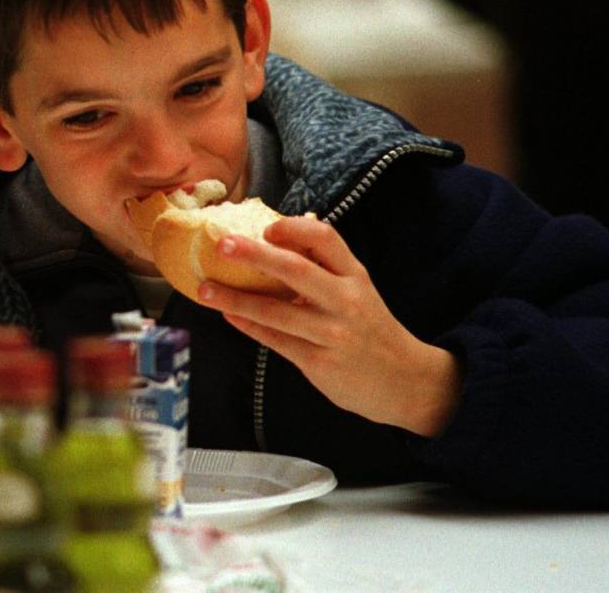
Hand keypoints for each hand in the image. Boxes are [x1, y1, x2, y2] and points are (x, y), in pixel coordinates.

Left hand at [196, 215, 461, 436]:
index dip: (293, 229)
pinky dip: (249, 326)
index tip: (266, 228)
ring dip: (236, 299)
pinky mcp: (319, 362)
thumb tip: (283, 230)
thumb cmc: (370, 328)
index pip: (325, 239)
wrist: (404, 381)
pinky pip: (276, 340)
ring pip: (277, 312)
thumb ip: (324, 265)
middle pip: (296, 270)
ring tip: (205, 290)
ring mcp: (332, 333)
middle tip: (222, 245)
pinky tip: (228, 316)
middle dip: (255, 255)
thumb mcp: (357, 290)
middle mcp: (346, 301)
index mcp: (355, 275)